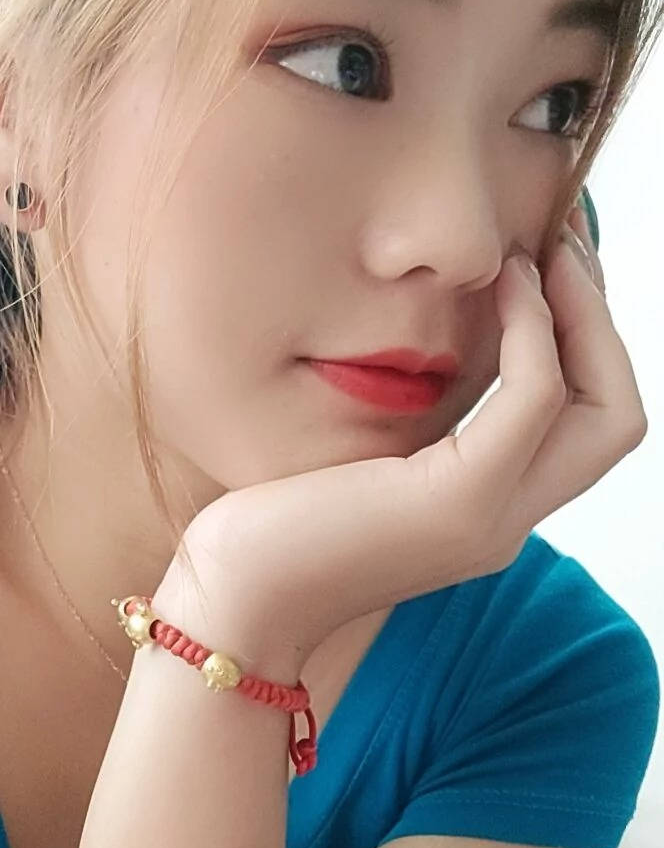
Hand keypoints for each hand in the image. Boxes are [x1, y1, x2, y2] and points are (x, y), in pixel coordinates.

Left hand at [177, 210, 647, 667]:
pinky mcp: (457, 503)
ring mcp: (490, 520)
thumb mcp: (356, 466)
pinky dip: (533, 332)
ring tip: (541, 254)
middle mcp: (504, 523)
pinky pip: (534, 397)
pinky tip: (503, 287)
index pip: (585, 427)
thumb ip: (408, 430)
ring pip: (606, 413)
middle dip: (602, 323)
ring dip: (583, 317)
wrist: (231, 604)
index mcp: (485, 515)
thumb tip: (430, 352)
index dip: (585, 342)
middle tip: (566, 243)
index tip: (550, 265)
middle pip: (617, 419)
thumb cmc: (267, 531)